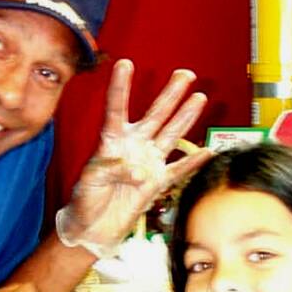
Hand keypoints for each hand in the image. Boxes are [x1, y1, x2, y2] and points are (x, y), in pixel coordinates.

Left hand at [57, 58, 209, 257]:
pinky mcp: (157, 183)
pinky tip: (207, 151)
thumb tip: (140, 171)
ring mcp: (147, 163)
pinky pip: (178, 170)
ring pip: (170, 134)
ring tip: (199, 97)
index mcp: (111, 141)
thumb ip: (112, 170)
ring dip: (185, 117)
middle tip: (185, 73)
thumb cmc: (84, 200)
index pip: (117, 108)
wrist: (92, 227)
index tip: (125, 64)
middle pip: (155, 114)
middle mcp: (133, 146)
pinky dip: (193, 162)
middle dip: (170, 94)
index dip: (121, 87)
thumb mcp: (89, 181)